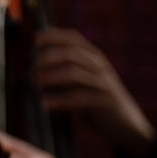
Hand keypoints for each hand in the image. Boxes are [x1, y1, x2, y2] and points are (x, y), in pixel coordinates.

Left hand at [33, 28, 155, 153]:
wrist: (124, 121)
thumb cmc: (96, 100)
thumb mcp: (84, 80)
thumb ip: (66, 70)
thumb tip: (34, 67)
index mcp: (94, 57)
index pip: (73, 39)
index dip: (54, 36)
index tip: (35, 39)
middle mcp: (99, 66)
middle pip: (70, 53)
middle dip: (47, 58)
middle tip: (32, 70)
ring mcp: (103, 82)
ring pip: (72, 73)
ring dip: (50, 77)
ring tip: (35, 83)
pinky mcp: (104, 101)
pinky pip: (78, 98)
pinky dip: (59, 100)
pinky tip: (45, 104)